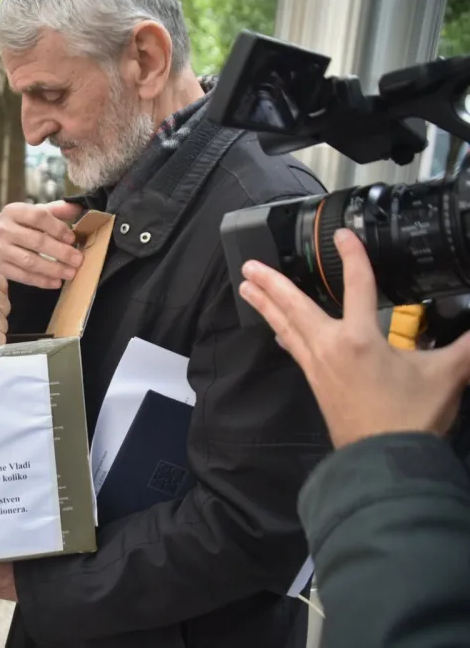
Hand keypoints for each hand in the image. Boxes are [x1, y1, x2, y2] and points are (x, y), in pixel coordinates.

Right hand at [0, 201, 85, 288]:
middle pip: (36, 241)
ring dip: (53, 269)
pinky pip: (22, 276)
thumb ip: (54, 211)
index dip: (58, 228)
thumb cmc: (16, 227)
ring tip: (70, 273)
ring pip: (30, 261)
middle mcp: (3, 228)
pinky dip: (41, 281)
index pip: (39, 217)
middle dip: (61, 252)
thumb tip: (78, 207)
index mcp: (13, 211)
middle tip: (78, 260)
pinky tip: (55, 282)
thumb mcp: (30, 214)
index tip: (72, 239)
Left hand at [239, 229, 469, 448]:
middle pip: (295, 305)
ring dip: (266, 305)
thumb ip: (468, 345)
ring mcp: (317, 365)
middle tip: (249, 265)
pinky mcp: (315, 381)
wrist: (381, 460)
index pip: (357, 285)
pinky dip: (283, 332)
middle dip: (271, 283)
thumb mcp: (447, 373)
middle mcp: (330, 346)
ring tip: (246, 288)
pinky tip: (277, 330)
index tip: (343, 235)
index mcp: (360, 338)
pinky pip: (294, 348)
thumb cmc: (410, 418)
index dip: (352, 256)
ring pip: (286, 325)